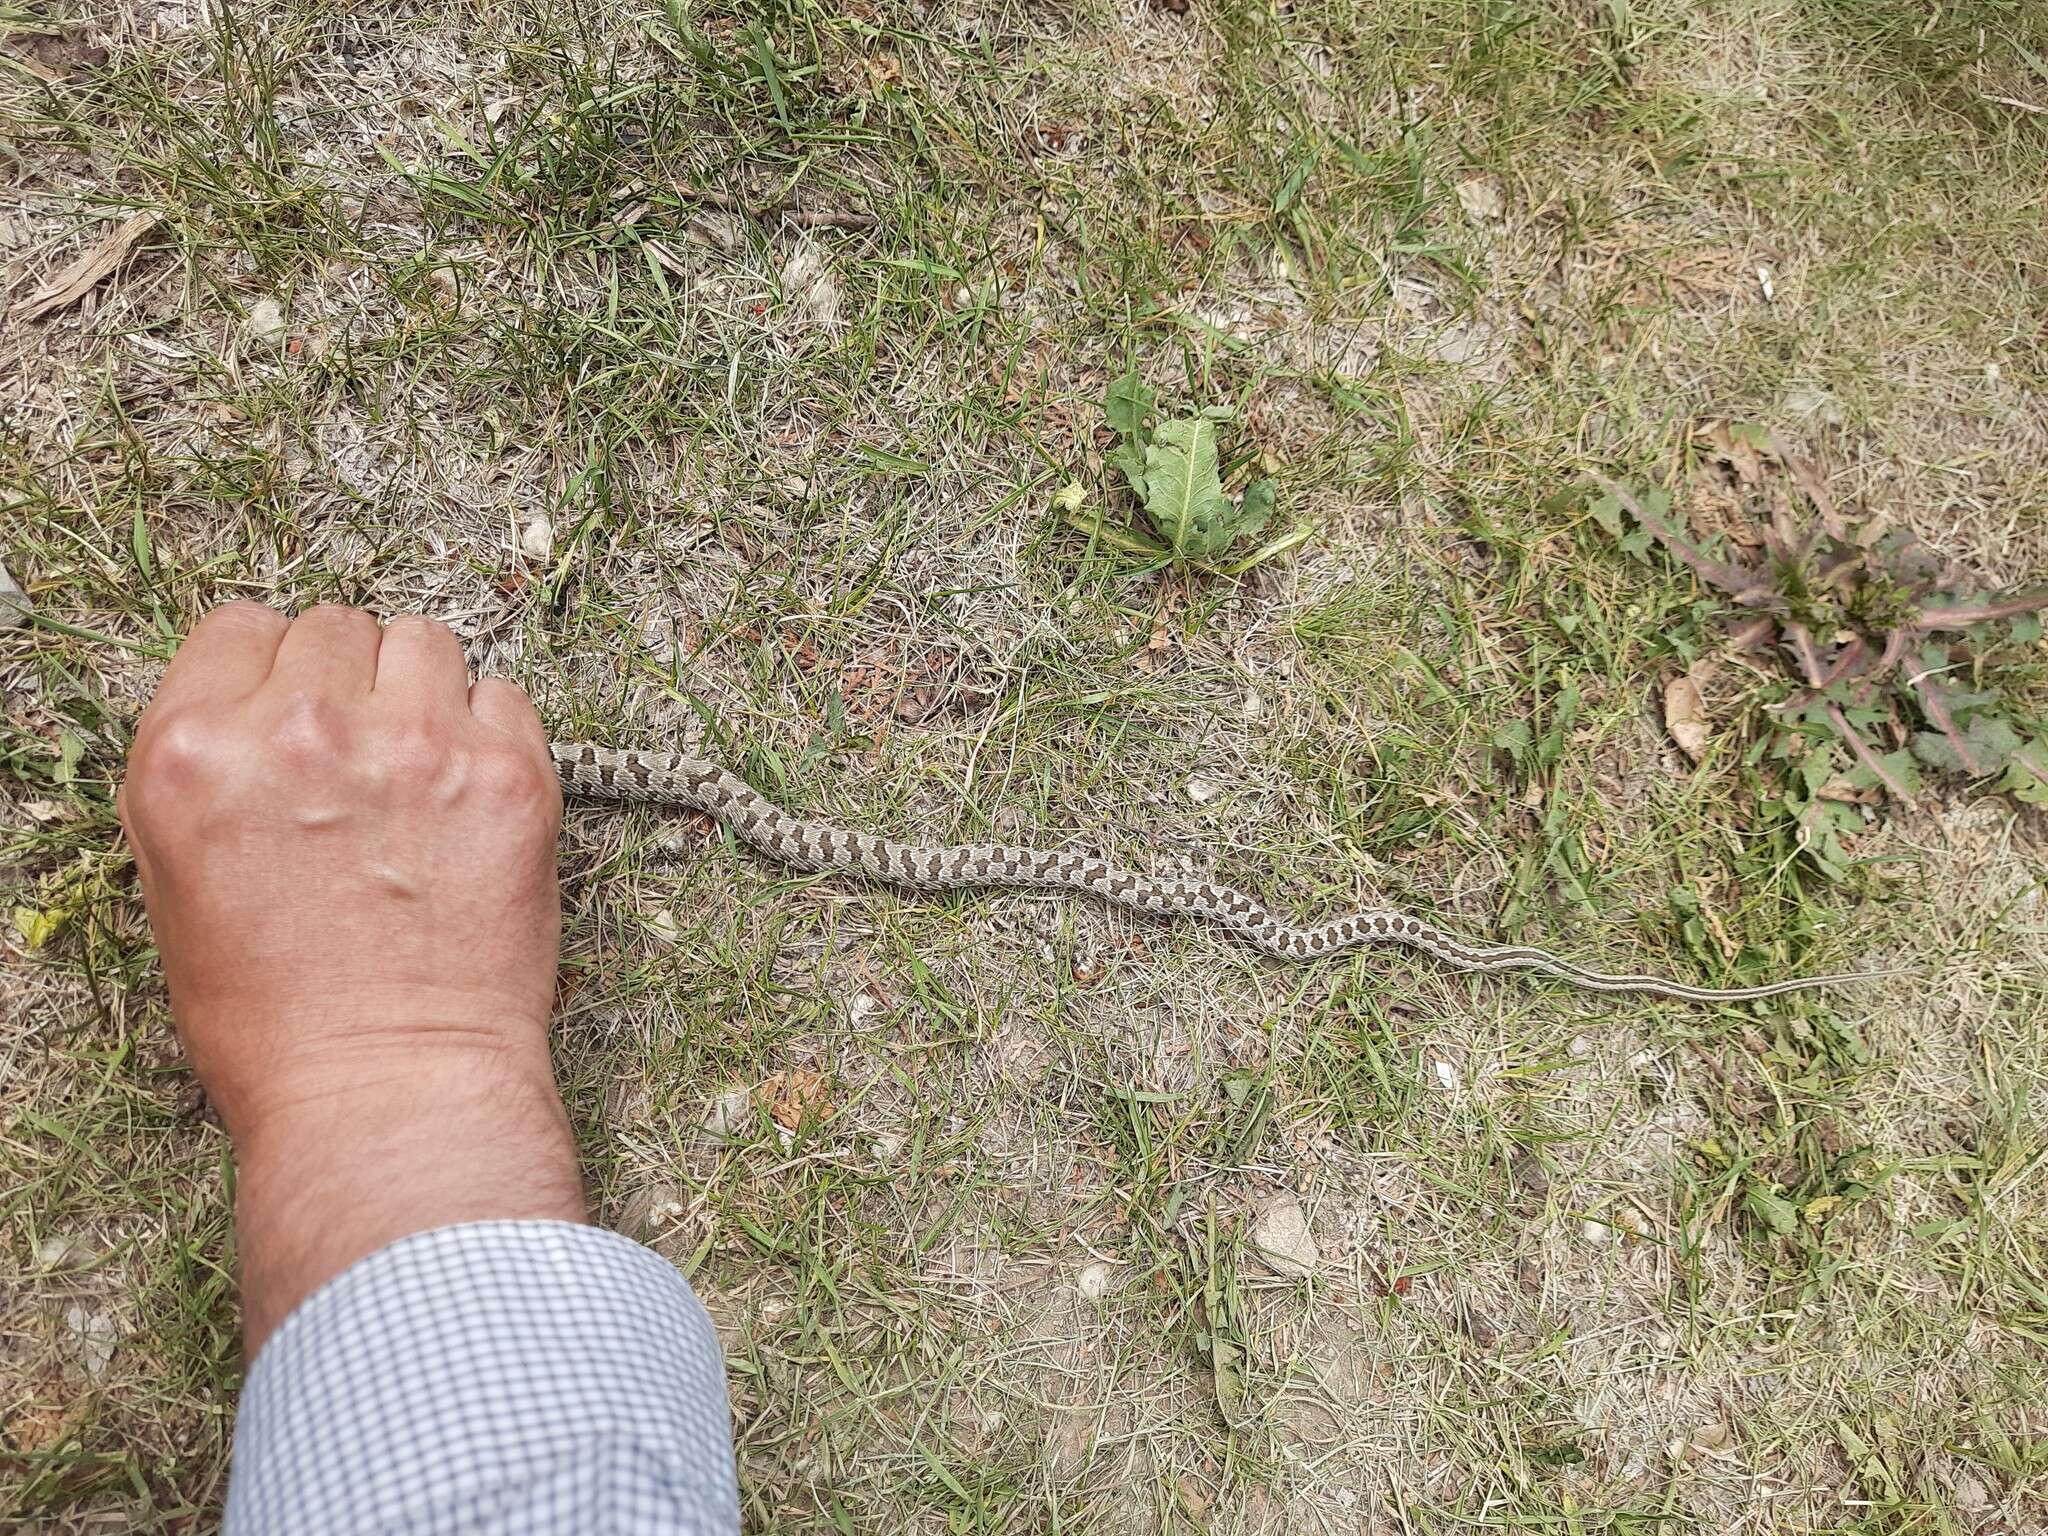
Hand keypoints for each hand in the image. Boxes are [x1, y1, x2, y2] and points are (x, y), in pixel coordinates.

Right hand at [120, 603, 583, 1348]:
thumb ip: (211, 775)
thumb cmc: (278, 1023)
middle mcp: (300, 730)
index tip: (293, 711)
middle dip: (349, 684)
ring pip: (424, 642)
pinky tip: (475, 803)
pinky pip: (504, 697)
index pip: (240, 628)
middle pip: (335, 628)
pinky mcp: (511, 770)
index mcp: (194, 753)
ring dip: (424, 693)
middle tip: (366, 762)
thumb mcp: (180, 887)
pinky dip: (493, 736)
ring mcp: (414, 743)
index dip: (269, 672)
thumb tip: (257, 709)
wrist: (391, 1094)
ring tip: (425, 773)